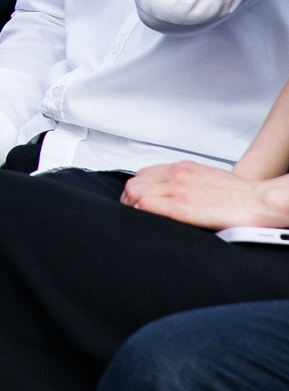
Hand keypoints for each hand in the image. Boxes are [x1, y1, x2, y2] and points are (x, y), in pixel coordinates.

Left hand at [123, 161, 288, 229]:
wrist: (261, 200)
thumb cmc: (240, 196)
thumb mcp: (208, 179)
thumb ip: (188, 182)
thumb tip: (176, 194)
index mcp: (183, 168)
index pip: (144, 174)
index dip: (136, 189)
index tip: (136, 202)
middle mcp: (176, 174)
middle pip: (134, 183)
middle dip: (129, 199)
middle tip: (133, 213)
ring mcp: (177, 189)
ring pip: (135, 193)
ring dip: (132, 207)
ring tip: (138, 219)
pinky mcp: (181, 206)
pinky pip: (146, 206)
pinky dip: (140, 214)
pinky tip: (146, 222)